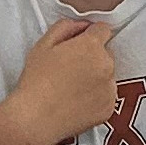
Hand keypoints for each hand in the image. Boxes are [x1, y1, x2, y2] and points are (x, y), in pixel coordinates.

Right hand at [0, 17, 120, 144]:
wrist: (35, 118)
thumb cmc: (36, 80)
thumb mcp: (44, 44)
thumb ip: (66, 27)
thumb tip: (82, 25)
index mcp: (91, 46)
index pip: (103, 30)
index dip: (90, 35)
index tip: (79, 45)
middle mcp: (107, 65)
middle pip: (106, 54)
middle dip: (92, 57)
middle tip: (69, 70)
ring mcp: (110, 88)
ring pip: (107, 76)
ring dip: (96, 78)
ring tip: (72, 89)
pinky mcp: (109, 108)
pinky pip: (107, 96)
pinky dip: (96, 98)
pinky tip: (77, 102)